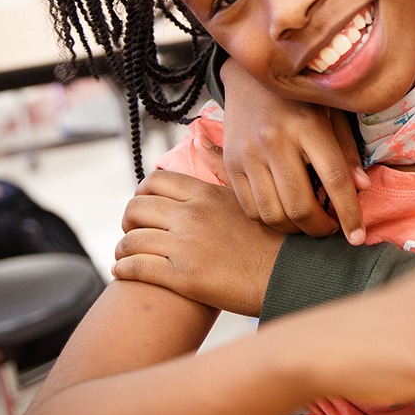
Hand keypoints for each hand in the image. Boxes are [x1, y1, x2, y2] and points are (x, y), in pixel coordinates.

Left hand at [114, 170, 283, 316]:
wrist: (292, 275)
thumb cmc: (275, 236)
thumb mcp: (248, 194)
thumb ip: (220, 166)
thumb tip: (199, 137)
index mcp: (205, 194)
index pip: (154, 182)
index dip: (141, 193)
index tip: (145, 206)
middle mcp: (191, 216)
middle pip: (136, 208)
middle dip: (128, 220)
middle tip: (133, 230)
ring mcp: (185, 246)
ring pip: (131, 240)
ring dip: (122, 248)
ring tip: (126, 256)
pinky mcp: (182, 277)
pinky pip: (136, 268)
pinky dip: (123, 269)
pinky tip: (124, 272)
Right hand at [219, 58, 368, 241]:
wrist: (251, 77)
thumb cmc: (301, 97)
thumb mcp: (332, 113)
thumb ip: (346, 150)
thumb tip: (362, 188)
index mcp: (307, 125)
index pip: (334, 179)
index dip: (349, 213)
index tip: (358, 237)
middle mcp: (275, 141)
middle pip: (300, 205)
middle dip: (320, 228)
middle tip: (332, 229)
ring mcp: (248, 154)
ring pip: (273, 214)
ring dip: (295, 229)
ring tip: (310, 223)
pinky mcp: (230, 164)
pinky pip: (250, 209)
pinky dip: (270, 220)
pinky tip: (285, 213)